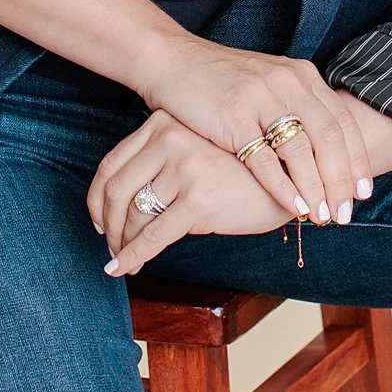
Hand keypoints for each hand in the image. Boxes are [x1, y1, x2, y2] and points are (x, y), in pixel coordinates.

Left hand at [88, 113, 331, 277]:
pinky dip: (133, 255)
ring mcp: (185, 166)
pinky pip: (153, 235)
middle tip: (108, 245)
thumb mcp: (196, 154)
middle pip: (116, 189)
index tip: (98, 220)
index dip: (98, 198)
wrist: (294, 179)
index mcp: (164, 124)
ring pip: (133, 214)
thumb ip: (162, 166)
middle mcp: (171, 138)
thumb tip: (118, 207)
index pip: (112, 164)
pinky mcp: (198, 197)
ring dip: (121, 242)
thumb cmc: (245, 173)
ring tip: (121, 258)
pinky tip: (125, 268)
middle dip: (107, 225)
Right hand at [132, 43, 374, 231]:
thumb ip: (299, 108)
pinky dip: (284, 187)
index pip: (342, 121)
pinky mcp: (233, 115)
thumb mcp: (270, 84)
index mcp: (302, 76)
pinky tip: (294, 207)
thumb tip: (328, 149)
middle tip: (346, 213)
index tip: (363, 192)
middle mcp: (288, 82)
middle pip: (329, 138)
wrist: (174, 61)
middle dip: (341, 181)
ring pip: (301, 150)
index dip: (357, 160)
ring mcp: (261, 97)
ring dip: (316, 189)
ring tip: (323, 217)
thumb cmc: (223, 81)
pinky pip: (265, 158)